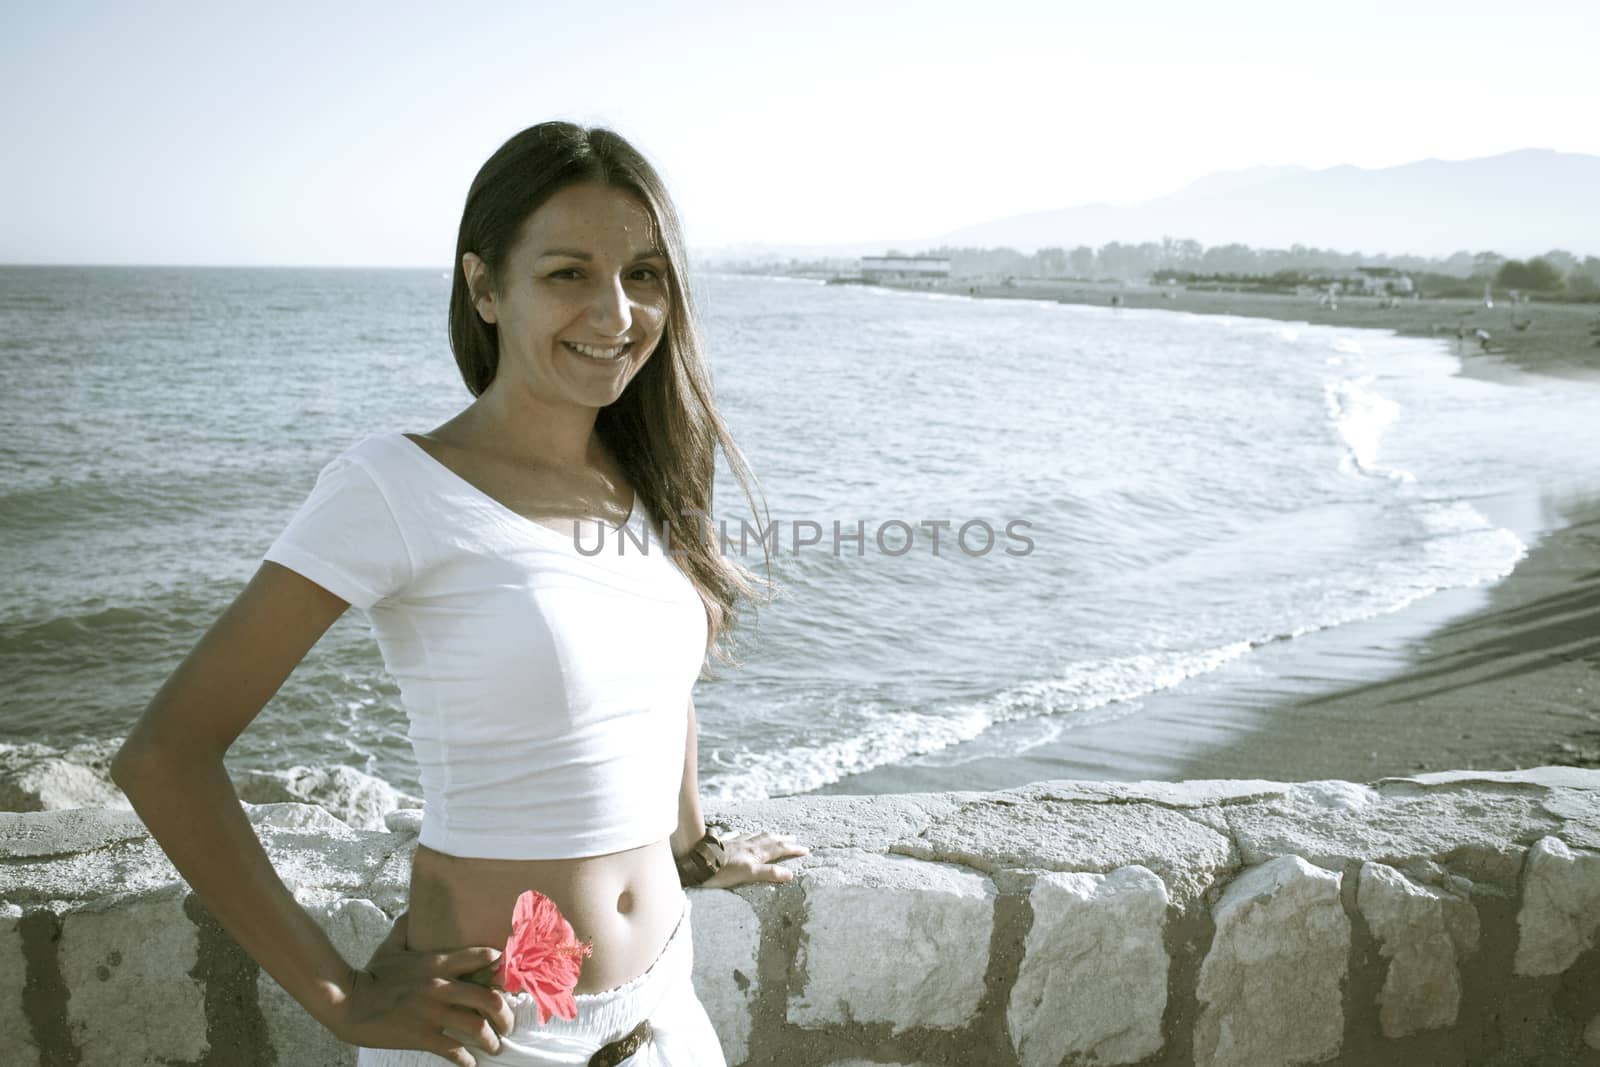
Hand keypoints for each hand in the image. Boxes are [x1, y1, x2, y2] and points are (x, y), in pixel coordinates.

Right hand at [329, 909, 515, 1065]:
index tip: (510, 978)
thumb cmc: (371, 974)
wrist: (349, 1002)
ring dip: (492, 1040)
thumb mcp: (392, 946)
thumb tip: (413, 911)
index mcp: (438, 962)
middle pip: (490, 998)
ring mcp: (433, 1012)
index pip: (481, 957)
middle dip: (506, 1014)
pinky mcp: (423, 1035)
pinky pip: (454, 1050)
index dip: (501, 966)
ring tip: (495, 1046)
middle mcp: (442, 986)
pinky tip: (471, 1063)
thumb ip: (407, 929)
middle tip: (509, 1023)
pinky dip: (466, 1059)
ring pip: (478, 1027)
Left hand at [698, 830, 809, 887]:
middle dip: (783, 840)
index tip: (806, 850)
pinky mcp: (723, 843)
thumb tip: (790, 874)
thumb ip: (768, 874)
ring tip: (773, 834)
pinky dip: (742, 834)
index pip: (779, 849)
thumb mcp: (748, 874)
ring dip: (767, 835)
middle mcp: (748, 845)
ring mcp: (735, 842)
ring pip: (755, 836)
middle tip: (794, 839)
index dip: (793, 850)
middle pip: (770, 840)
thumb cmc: (721, 871)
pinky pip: (736, 835)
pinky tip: (740, 832)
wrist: (697, 860)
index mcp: (756, 853)